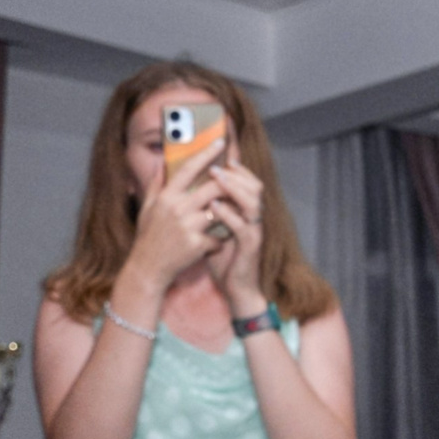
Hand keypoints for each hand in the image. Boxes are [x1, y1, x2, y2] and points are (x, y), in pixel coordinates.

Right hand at [126, 141, 227, 291]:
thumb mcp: (148, 208)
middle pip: (212, 188)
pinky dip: (221, 240)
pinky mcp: (196, 244)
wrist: (148, 268)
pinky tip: (218, 243)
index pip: (188, 168)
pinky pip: (219, 237)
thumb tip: (163, 162)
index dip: (206, 154)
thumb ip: (156, 184)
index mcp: (166, 196)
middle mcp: (176, 208)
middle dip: (228, 185)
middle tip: (238, 185)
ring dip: (229, 212)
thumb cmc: (148, 237)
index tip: (220, 143)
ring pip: (220, 211)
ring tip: (234, 214)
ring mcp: (187, 226)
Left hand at [206, 162, 267, 313]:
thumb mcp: (211, 229)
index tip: (220, 150)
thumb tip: (183, 188)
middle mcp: (252, 218)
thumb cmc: (221, 258)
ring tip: (216, 179)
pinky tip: (214, 207)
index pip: (246, 181)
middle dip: (236, 173)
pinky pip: (243, 225)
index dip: (237, 166)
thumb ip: (203, 208)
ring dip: (234, 188)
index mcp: (244, 211)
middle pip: (255, 186)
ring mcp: (254, 230)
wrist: (235, 288)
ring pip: (253, 202)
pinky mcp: (251, 245)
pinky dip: (229, 213)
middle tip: (215, 165)